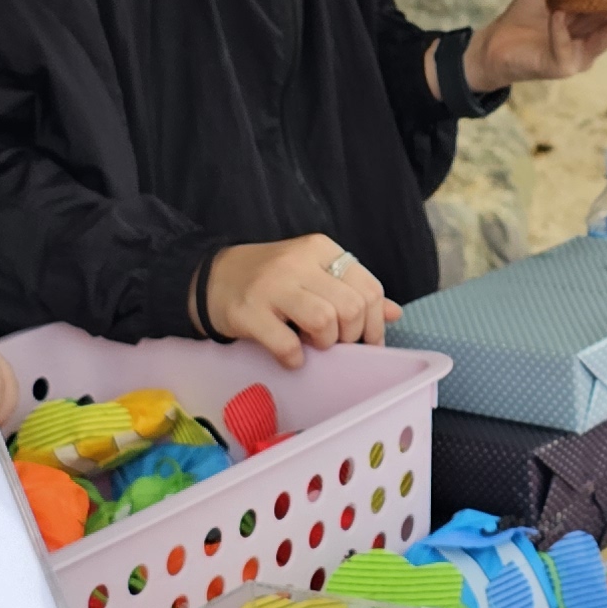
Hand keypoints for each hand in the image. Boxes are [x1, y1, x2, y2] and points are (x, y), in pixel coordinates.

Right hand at [206, 234, 401, 366]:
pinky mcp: (249, 312)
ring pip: (325, 320)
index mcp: (320, 249)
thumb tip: (395, 313)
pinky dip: (295, 358)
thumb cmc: (270, 280)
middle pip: (351, 307)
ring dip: (325, 343)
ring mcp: (272, 286)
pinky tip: (290, 356)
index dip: (374, 322)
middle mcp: (298, 261)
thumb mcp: (313, 275)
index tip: (365, 341)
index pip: (368, 287)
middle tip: (334, 342)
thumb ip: (353, 291)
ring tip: (312, 343)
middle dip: (350, 335)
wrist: (211, 278)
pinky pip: (287, 344)